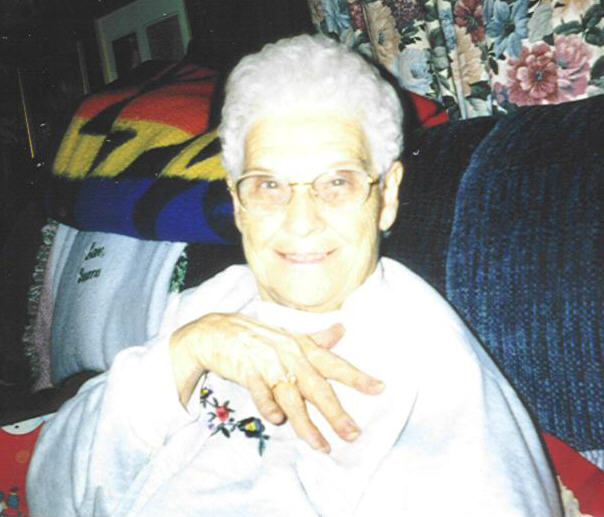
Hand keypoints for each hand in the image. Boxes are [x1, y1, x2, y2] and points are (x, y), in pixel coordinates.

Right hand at [169, 313, 383, 452]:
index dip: (357, 377)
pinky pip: (263, 396)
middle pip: (317, 388)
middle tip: (353, 434)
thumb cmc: (259, 337)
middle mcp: (290, 355)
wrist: (218, 332)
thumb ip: (317, 339)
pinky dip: (270, 409)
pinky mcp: (248, 372)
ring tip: (321, 446)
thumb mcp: (290, 336)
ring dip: (306, 425)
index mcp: (302, 347)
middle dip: (336, 413)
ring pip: (292, 399)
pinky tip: (277, 420)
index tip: (380, 388)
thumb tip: (342, 329)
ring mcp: (269, 364)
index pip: (334, 364)